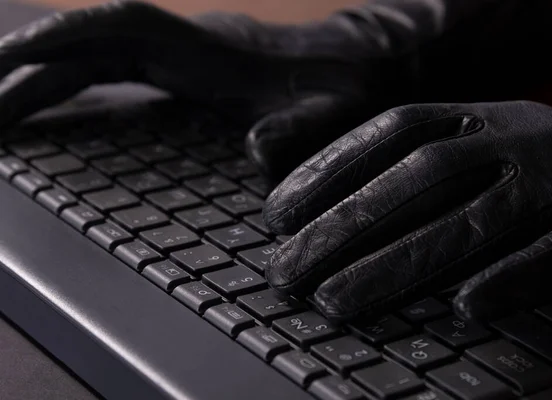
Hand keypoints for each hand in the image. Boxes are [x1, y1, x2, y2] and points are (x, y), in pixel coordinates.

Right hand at [0, 0, 551, 182]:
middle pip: (91, 46)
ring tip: (0, 115)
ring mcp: (182, 58)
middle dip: (32, 71)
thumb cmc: (348, 89)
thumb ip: (299, 132)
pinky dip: (80, 91)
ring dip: (47, 83)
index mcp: (209, 49)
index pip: (123, 28)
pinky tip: (61, 114)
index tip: (14, 57)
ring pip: (97, 60)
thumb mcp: (331, 115)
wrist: (366, 69)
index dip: (67, 36)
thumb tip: (258, 153)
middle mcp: (185, 45)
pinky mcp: (187, 74)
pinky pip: (118, 76)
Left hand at [263, 101, 551, 322]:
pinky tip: (461, 309)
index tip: (277, 215)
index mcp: (473, 117)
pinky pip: (551, 255)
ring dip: (397, 266)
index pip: (389, 135)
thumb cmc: (524, 166)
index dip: (328, 171)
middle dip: (344, 228)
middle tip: (288, 271)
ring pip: (469, 222)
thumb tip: (322, 215)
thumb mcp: (470, 147)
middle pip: (416, 180)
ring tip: (335, 302)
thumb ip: (410, 171)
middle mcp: (511, 137)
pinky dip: (507, 280)